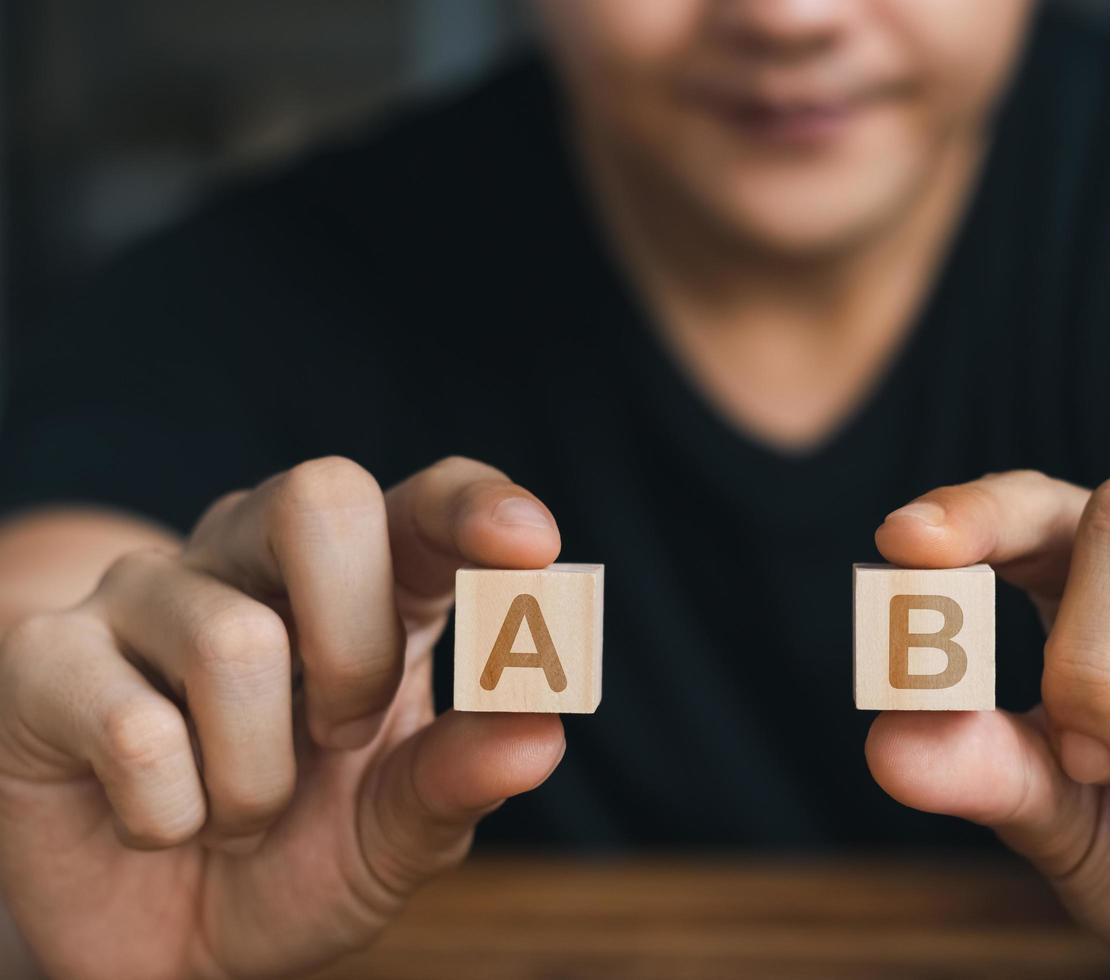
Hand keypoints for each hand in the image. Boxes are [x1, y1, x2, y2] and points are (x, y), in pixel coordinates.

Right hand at [0, 456, 565, 977]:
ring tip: (242, 814)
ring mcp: (146, 596)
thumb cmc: (299, 858)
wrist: (163, 944)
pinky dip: (172, 815)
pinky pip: (135, 729)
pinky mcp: (44, 658)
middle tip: (345, 735)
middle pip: (323, 498)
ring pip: (233, 639)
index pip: (426, 504)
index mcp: (367, 586)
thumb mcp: (396, 834)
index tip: (531, 547)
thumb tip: (540, 734)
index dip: (474, 510)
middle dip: (358, 644)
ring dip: (258, 779)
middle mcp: (256, 560)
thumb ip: (459, 778)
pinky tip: (162, 823)